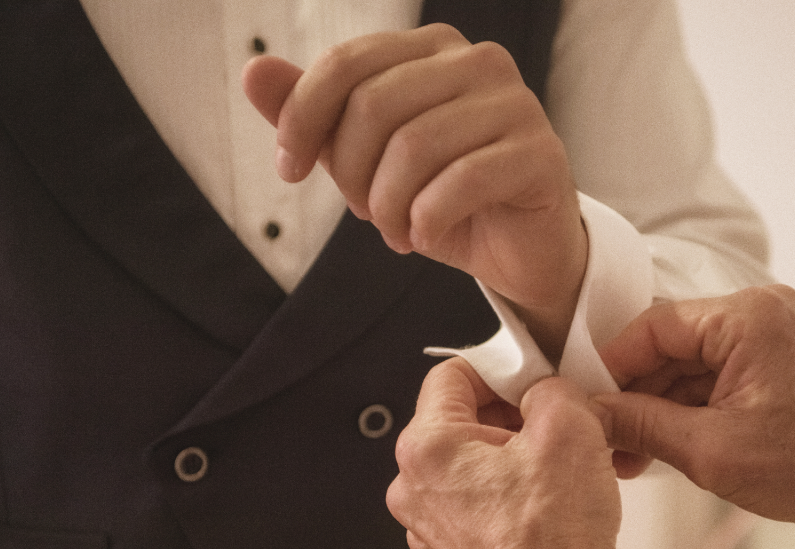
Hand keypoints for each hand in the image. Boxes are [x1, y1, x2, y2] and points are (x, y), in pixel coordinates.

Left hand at [242, 25, 586, 355]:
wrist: (519, 252)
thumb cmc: (444, 199)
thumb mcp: (366, 159)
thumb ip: (314, 115)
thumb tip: (254, 71)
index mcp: (433, 49)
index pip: (346, 64)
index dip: (302, 119)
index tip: (291, 171)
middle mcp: (479, 61)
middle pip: (375, 105)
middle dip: (353, 173)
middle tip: (364, 213)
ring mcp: (516, 103)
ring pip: (415, 147)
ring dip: (389, 207)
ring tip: (395, 232)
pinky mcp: (540, 154)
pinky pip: (460, 182)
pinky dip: (427, 221)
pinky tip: (426, 236)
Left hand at [386, 358, 621, 548]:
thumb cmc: (554, 537)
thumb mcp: (570, 426)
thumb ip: (551, 388)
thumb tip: (546, 391)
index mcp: (426, 447)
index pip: (452, 376)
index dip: (499, 369)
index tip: (530, 377)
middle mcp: (414, 488)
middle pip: (459, 423)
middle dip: (510, 417)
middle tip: (555, 426)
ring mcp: (429, 527)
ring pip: (471, 466)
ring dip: (512, 458)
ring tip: (557, 471)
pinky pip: (477, 506)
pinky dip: (508, 497)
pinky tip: (546, 505)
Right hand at [595, 285, 794, 529]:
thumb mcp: (708, 450)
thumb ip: (640, 424)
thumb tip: (591, 413)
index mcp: (747, 318)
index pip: (653, 327)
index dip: (613, 367)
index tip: (588, 401)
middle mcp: (761, 312)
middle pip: (670, 344)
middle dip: (635, 394)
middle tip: (606, 438)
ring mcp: (771, 334)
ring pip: (689, 363)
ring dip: (659, 406)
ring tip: (631, 454)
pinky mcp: (775, 360)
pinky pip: (714, 373)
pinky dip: (688, 407)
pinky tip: (662, 444)